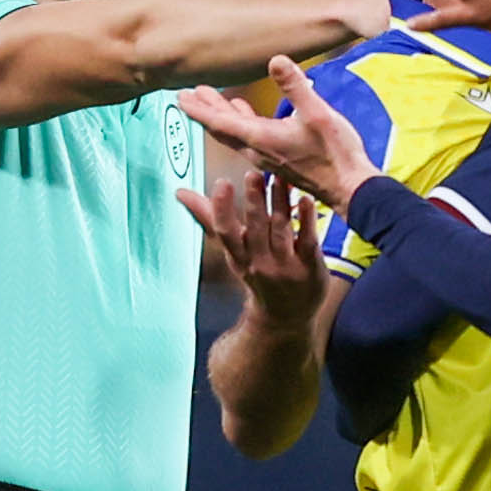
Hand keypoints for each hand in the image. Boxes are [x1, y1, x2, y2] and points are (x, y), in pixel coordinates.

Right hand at [178, 163, 331, 327]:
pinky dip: (307, 220)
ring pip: (280, 229)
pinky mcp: (309, 267)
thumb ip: (210, 219)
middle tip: (254, 174)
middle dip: (253, 202)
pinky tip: (306, 199)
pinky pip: (307, 240)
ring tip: (280, 178)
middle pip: (255, 229)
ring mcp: (285, 266)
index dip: (222, 209)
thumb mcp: (232, 252)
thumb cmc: (256, 273)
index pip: (226, 232)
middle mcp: (259, 262)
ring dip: (280, 202)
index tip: (222, 183)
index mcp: (237, 257)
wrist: (286, 316)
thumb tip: (181, 192)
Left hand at [181, 58, 381, 215]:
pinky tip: (244, 112)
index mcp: (261, 138)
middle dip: (204, 110)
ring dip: (220, 115)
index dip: (199, 108)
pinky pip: (249, 138)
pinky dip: (240, 122)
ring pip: (235, 133)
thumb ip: (295, 86)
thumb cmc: (336, 154)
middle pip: (222, 128)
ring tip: (210, 98)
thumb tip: (275, 60)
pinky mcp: (278, 159)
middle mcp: (258, 150)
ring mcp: (267, 157)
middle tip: (186, 94)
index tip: (180, 97)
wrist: (350, 188)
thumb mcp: (318, 114)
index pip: (220, 121)